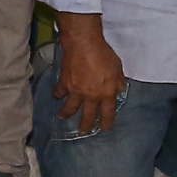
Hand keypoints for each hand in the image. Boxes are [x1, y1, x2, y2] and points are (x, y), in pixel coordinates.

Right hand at [55, 22, 127, 137]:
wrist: (84, 44)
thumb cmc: (104, 54)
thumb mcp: (118, 67)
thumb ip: (118, 80)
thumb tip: (120, 89)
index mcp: (106, 93)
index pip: (108, 113)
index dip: (107, 123)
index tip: (105, 129)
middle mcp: (91, 96)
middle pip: (87, 116)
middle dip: (86, 126)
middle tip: (83, 132)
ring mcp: (76, 91)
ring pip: (70, 109)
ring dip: (66, 114)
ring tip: (63, 117)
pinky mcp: (64, 83)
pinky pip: (59, 92)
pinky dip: (57, 94)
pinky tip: (56, 95)